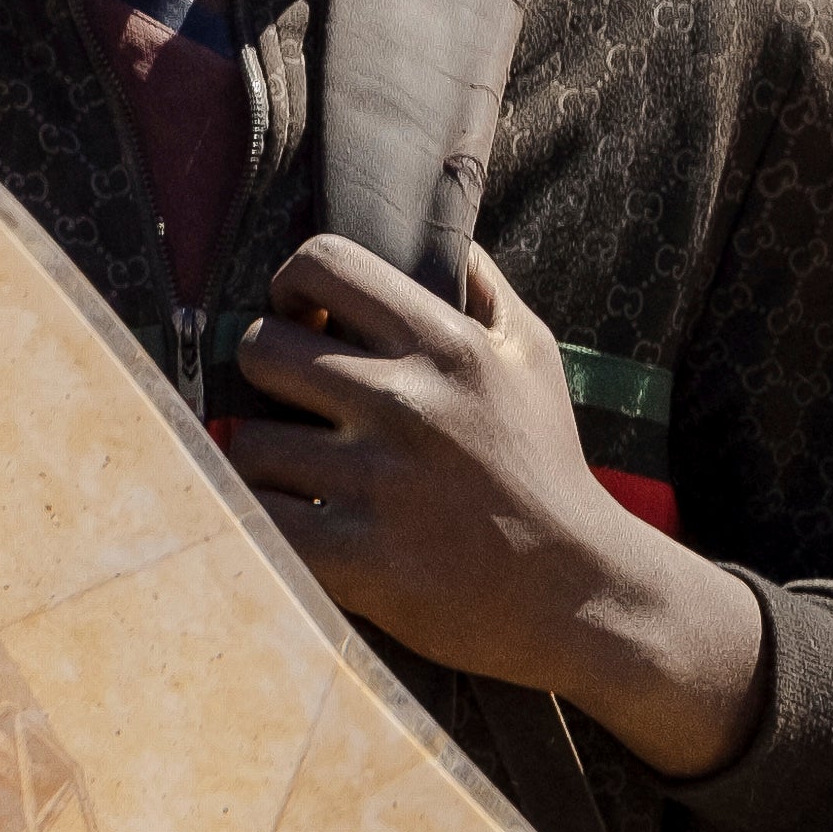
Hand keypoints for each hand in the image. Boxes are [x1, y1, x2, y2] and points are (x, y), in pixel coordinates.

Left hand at [223, 239, 767, 778]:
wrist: (583, 593)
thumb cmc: (548, 467)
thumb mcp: (533, 359)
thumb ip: (484, 290)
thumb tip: (446, 238)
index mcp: (446, 345)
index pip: (323, 263)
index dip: (291, 285)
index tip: (300, 319)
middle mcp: (408, 403)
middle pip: (261, 349)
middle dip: (264, 373)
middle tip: (290, 404)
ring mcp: (381, 483)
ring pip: (249, 441)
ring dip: (263, 460)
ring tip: (298, 475)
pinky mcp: (362, 559)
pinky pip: (260, 517)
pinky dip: (263, 519)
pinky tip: (295, 522)